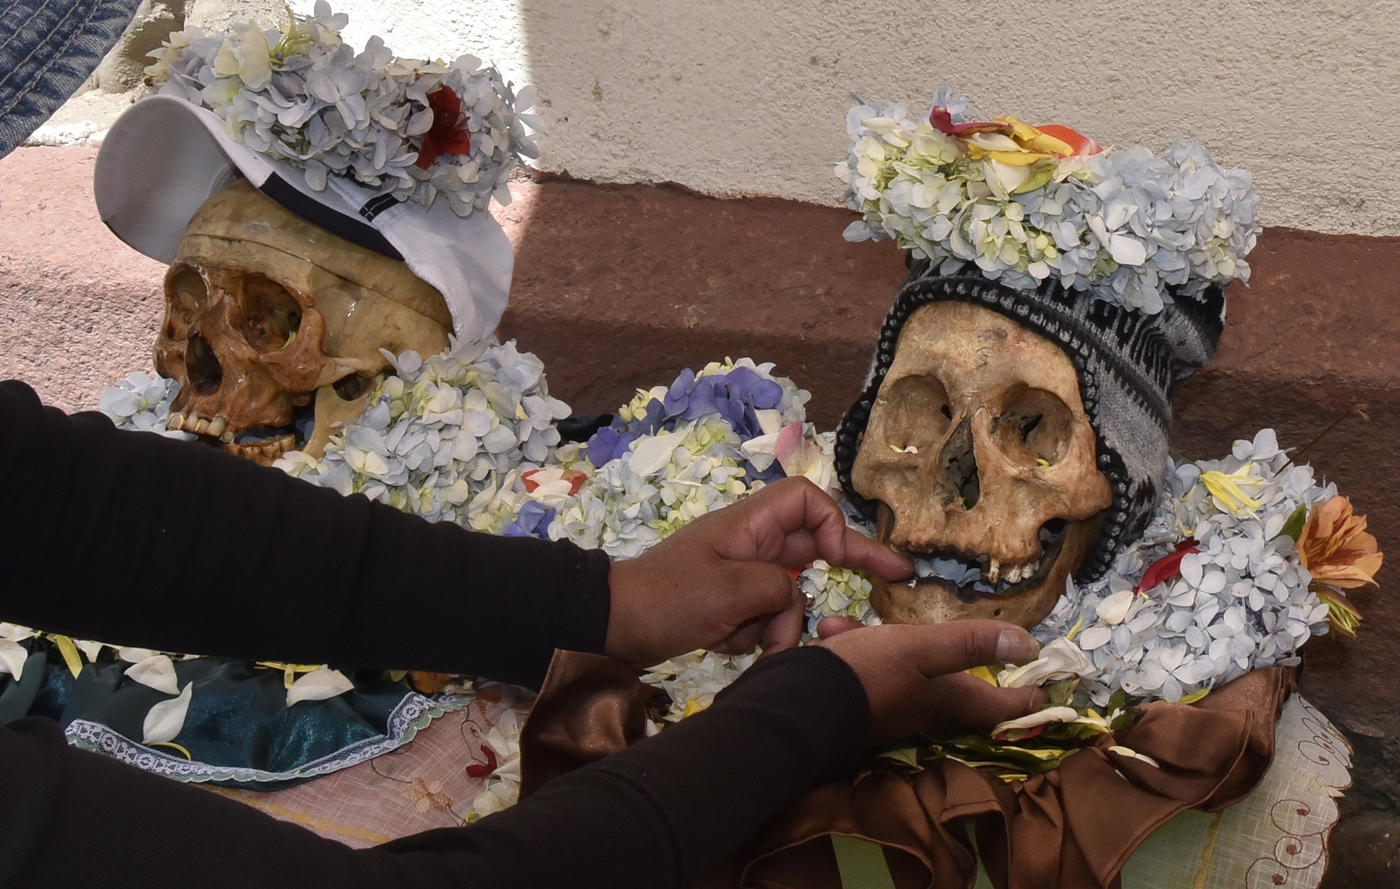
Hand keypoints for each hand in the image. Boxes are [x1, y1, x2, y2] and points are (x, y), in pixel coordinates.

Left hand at [604, 477, 911, 666]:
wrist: (610, 627)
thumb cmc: (667, 599)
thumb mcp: (731, 591)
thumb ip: (778, 590)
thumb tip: (793, 602)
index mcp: (749, 524)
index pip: (807, 500)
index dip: (833, 522)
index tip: (843, 556)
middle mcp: (750, 544)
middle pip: (812, 546)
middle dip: (846, 567)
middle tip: (897, 579)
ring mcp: (739, 575)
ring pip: (790, 594)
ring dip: (780, 624)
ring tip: (754, 644)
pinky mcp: (729, 605)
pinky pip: (764, 618)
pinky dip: (755, 636)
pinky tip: (728, 646)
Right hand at [814, 617, 1045, 746]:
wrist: (799, 704)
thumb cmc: (868, 674)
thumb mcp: (921, 648)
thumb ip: (970, 643)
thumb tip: (1029, 644)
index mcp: (948, 700)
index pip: (1003, 706)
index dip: (1030, 696)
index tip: (1050, 685)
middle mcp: (924, 711)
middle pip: (958, 691)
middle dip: (963, 663)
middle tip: (976, 645)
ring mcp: (890, 710)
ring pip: (906, 672)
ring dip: (890, 644)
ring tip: (859, 626)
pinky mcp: (858, 702)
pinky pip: (867, 670)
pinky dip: (855, 647)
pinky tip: (832, 632)